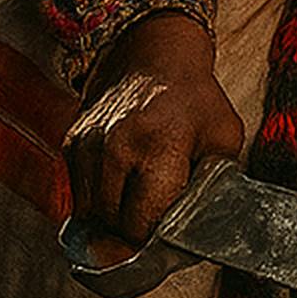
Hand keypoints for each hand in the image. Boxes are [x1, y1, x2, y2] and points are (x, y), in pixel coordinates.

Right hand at [63, 15, 242, 252]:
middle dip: (133, 235)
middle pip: (113, 224)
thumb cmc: (195, 102)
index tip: (166, 239)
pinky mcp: (72, 142)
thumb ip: (213, 188)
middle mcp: (117, 146)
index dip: (154, 242)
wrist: (157, 56)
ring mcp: (89, 144)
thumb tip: (198, 233)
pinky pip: (79, 195)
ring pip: (90, 215)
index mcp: (160, 146)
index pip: (140, 223)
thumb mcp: (224, 140)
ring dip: (112, 221)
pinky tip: (121, 188)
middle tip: (154, 226)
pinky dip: (98, 202)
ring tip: (138, 207)